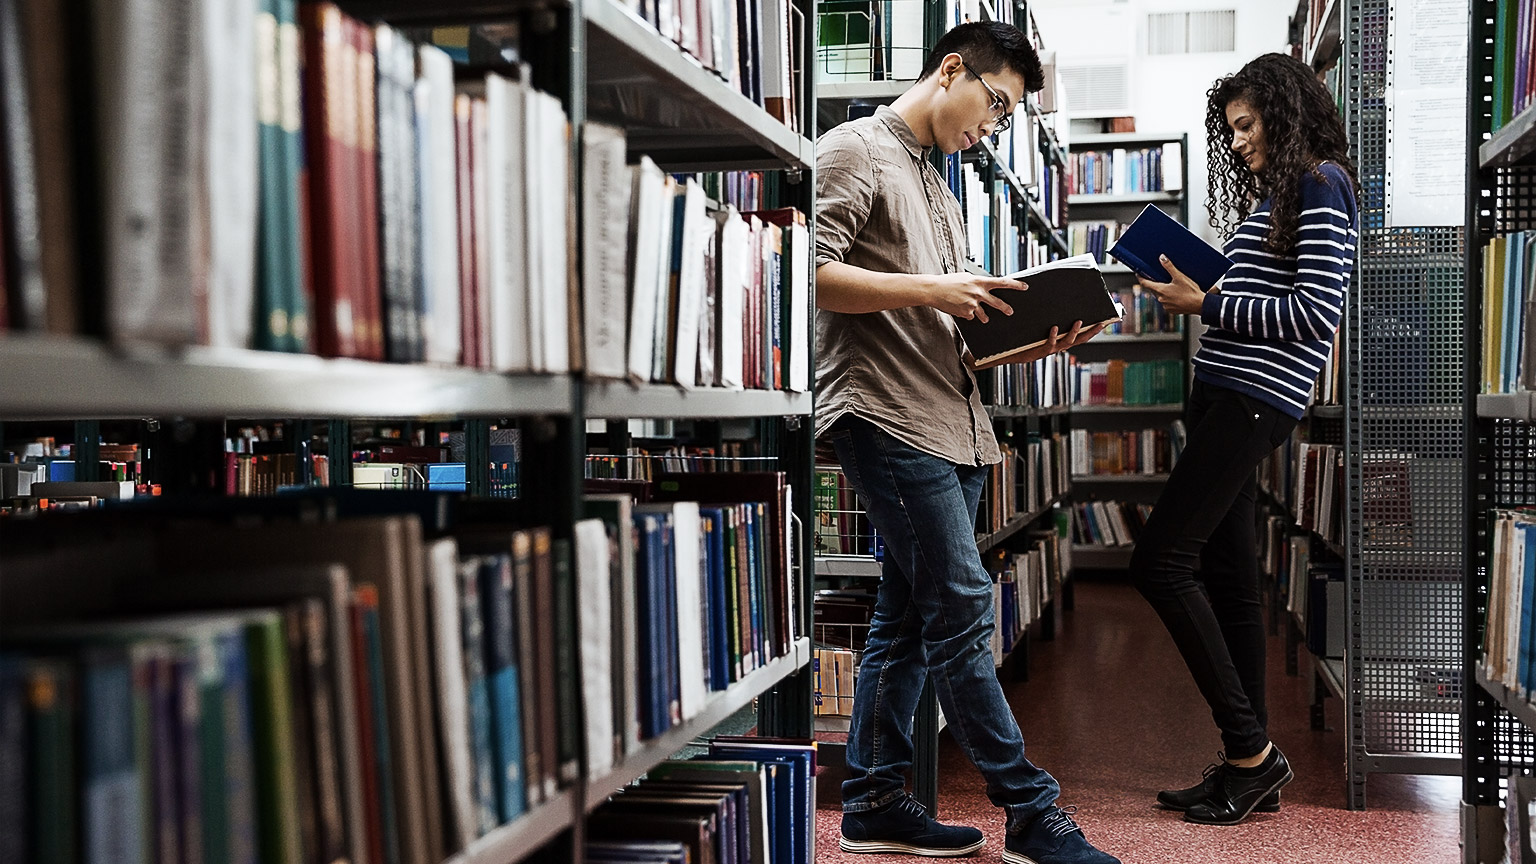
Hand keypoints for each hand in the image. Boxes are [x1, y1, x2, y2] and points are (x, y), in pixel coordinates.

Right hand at [927, 272, 1020, 323]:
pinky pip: (970, 316)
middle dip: (1005, 308)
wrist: (934, 289)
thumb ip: (977, 283)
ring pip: (983, 314)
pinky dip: (966, 314)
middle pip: (997, 302)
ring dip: (984, 317)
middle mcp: (978, 292)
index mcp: (979, 281)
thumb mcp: (966, 278)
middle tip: (1010, 311)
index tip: (1025, 287)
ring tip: (985, 318)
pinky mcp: (966, 313)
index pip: (1002, 282)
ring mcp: (972, 304)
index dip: (1015, 284)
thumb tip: (986, 289)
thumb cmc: (949, 282)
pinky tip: (958, 309)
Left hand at [971, 320, 1107, 369]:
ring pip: (1066, 343)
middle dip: (1091, 332)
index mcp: (1058, 339)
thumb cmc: (1019, 336)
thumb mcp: (1033, 324)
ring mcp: (1048, 350)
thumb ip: (1043, 312)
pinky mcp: (1037, 352)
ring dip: (1073, 333)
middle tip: (1101, 322)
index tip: (1105, 320)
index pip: (1080, 334)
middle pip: (1079, 340)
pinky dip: (1052, 337)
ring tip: (1078, 322)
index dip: (1093, 328)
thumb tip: (1050, 292)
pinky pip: (1048, 345)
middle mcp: (1056, 346)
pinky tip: (1053, 328)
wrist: (1003, 351)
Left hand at [1137, 255, 1209, 316]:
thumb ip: (1169, 267)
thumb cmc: (1191, 292)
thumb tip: (1162, 258)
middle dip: (1153, 284)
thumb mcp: (1180, 276)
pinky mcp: (1172, 310)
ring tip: (1169, 285)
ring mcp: (1166, 306)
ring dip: (1162, 291)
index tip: (1138, 274)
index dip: (1140, 278)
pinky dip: (1168, 298)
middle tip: (1156, 277)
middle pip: (1153, 290)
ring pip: (1160, 296)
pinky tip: (1175, 294)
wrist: (1200, 305)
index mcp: (1161, 290)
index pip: (1145, 283)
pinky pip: (1166, 303)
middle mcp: (1161, 299)